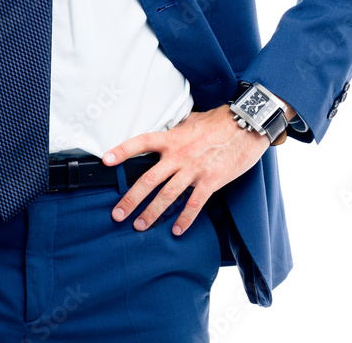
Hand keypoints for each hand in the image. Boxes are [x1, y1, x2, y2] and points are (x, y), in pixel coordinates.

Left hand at [102, 106, 269, 234]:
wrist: (246, 126)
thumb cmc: (218, 122)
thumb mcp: (190, 121)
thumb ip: (175, 131)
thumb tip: (164, 135)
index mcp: (172, 138)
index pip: (141, 142)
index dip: (122, 151)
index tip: (105, 161)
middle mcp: (179, 154)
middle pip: (149, 179)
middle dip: (131, 199)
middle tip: (117, 214)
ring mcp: (194, 169)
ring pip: (167, 195)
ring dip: (152, 213)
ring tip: (140, 226)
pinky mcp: (211, 181)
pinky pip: (194, 204)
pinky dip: (185, 218)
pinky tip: (177, 231)